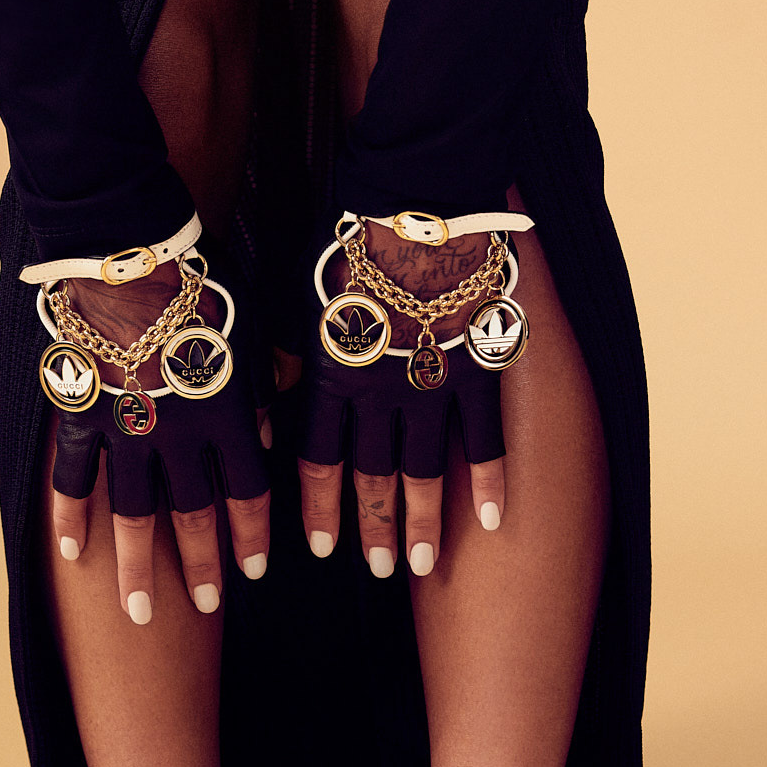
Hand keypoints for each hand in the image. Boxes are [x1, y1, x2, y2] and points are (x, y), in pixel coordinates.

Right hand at [46, 262, 271, 621]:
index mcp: (226, 412)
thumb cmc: (201, 277)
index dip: (251, 536)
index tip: (255, 572)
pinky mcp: (81, 412)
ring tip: (137, 611)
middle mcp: (177, 432)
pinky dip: (71, 516)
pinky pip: (74, 476)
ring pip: (132, 514)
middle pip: (193, 515)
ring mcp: (124, 428)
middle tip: (206, 606)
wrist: (130, 247)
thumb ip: (259, 388)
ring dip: (137, 567)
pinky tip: (71, 554)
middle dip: (201, 566)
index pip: (247, 493)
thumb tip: (267, 438)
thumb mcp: (250, 329)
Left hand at [297, 221, 510, 576]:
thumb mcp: (300, 295)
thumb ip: (290, 351)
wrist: (413, 196)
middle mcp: (378, 391)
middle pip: (371, 478)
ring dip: (424, 521)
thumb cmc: (349, 237)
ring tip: (424, 563)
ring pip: (425, 471)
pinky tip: (492, 521)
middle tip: (379, 570)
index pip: (318, 460)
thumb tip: (275, 391)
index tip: (318, 549)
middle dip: (371, 529)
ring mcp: (431, 382)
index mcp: (329, 374)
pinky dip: (489, 483)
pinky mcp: (477, 366)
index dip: (319, 507)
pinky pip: (485, 439)